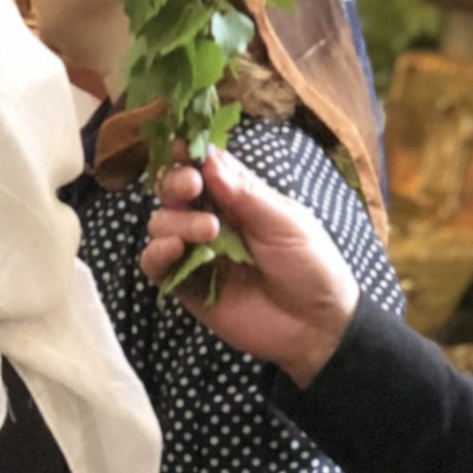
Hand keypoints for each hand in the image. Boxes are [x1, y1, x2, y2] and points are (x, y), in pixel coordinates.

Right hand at [142, 149, 360, 387]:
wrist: (317, 326)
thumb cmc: (311, 265)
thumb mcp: (285, 221)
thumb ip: (245, 193)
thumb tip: (209, 159)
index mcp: (238, 196)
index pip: (203, 165)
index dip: (188, 152)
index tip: (182, 146)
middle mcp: (211, 219)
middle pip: (173, 190)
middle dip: (176, 183)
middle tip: (192, 187)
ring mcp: (196, 253)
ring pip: (161, 223)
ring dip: (175, 220)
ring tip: (209, 231)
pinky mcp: (186, 286)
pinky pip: (155, 265)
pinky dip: (156, 253)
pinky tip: (174, 249)